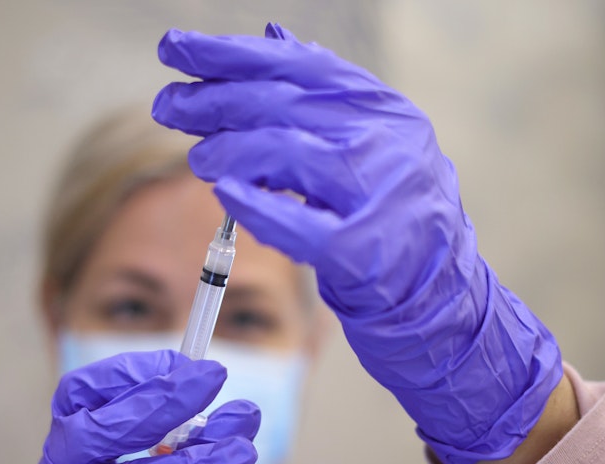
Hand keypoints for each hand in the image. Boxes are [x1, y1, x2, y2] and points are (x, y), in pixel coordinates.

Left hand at [152, 23, 562, 463]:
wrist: (437, 288)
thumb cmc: (388, 211)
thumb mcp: (369, 139)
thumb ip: (321, 93)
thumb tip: (273, 36)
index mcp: (379, 106)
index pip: (295, 64)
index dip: (229, 54)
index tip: (175, 50)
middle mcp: (383, 139)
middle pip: (280, 103)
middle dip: (212, 101)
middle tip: (167, 105)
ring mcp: (376, 193)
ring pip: (285, 152)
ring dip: (228, 151)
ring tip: (198, 159)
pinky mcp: (363, 250)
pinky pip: (298, 223)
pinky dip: (256, 207)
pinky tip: (227, 196)